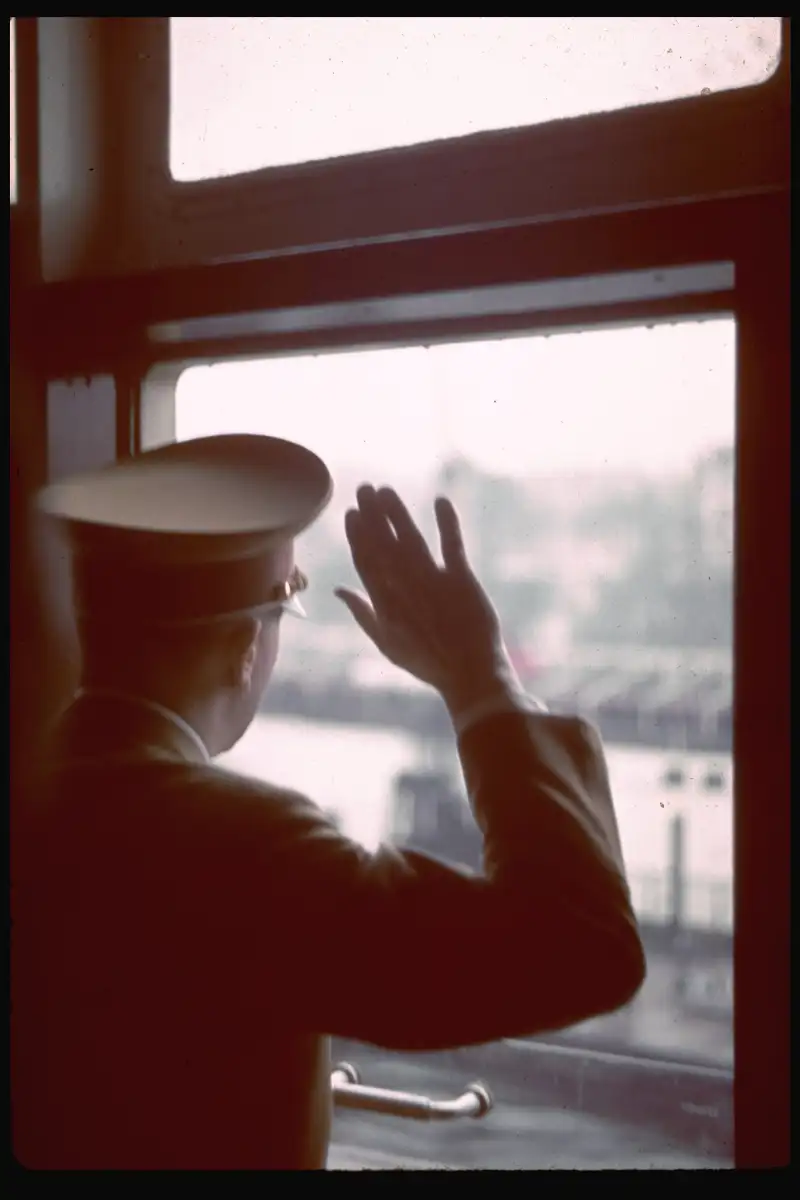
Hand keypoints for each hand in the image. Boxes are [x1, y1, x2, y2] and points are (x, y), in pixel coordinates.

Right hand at [335, 485, 519, 712]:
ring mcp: (433, 583)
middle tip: (365, 488)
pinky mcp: (461, 580)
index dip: (358, 535)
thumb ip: (362, 612)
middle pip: (384, 545)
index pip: (366, 562)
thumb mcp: (386, 642)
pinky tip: (440, 500)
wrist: (469, 674)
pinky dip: (447, 522)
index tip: (352, 512)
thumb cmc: (426, 661)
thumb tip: (338, 590)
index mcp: (385, 604)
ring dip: (398, 513)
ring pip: (410, 540)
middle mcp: (405, 590)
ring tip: (387, 490)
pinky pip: (452, 545)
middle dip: (373, 515)